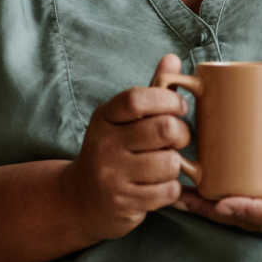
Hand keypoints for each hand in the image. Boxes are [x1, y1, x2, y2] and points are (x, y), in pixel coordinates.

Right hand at [64, 54, 191, 241]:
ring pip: (170, 163)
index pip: (138, 98)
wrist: (79, 200)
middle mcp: (104, 145)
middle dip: (182, 134)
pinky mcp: (123, 203)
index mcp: (104, 118)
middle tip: (179, 139)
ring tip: (164, 165)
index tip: (180, 107)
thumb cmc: (112, 151)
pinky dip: (171, 188)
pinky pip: (167, 191)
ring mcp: (112, 176)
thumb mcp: (122, 120)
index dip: (168, 99)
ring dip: (176, 165)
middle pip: (164, 129)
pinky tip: (158, 186)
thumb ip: (150, 91)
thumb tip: (173, 58)